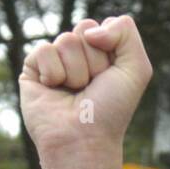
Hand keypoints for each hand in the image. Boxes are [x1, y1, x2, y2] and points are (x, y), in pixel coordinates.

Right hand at [20, 16, 151, 166]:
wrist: (84, 140)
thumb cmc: (110, 111)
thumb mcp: (136, 69)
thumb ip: (125, 32)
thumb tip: (90, 29)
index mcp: (102, 55)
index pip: (102, 28)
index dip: (108, 50)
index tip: (109, 79)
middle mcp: (79, 57)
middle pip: (84, 29)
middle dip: (94, 60)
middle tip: (92, 88)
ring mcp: (55, 62)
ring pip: (66, 40)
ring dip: (76, 71)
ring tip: (75, 93)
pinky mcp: (33, 69)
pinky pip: (44, 50)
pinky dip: (54, 73)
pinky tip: (54, 91)